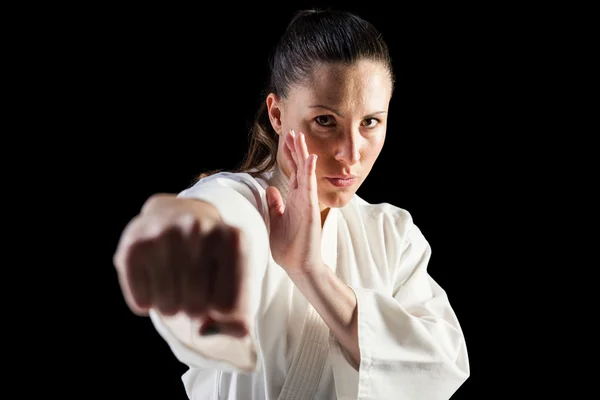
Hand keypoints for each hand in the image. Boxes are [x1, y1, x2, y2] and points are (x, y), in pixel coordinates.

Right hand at [113, 194, 248, 336]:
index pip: (229, 309)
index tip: (219, 291)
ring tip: (175, 280)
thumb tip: (203, 332)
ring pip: (168, 308)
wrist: (175, 217)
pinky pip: (142, 303)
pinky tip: (154, 276)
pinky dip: (148, 301)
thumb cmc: (211, 262)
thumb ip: (237, 321)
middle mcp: (200, 229)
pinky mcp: (133, 246)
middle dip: (195, 307)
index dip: (222, 312)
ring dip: (172, 306)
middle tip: (193, 284)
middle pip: (196, 309)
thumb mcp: (237, 283)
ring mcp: (165, 234)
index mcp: (234, 239)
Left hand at [266, 129, 322, 275]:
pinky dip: (309, 171)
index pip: (292, 172)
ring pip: (304, 172)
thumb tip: (269, 189)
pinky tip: (310, 158)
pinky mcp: (309, 208)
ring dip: (302, 154)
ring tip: (299, 137)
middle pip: (299, 168)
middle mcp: (301, 197)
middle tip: (293, 130)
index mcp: (293, 199)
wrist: (299, 265)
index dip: (289, 156)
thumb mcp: (276, 220)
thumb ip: (275, 204)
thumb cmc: (289, 247)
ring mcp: (306, 201)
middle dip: (295, 149)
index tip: (286, 140)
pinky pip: (309, 186)